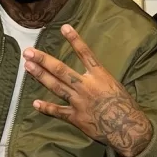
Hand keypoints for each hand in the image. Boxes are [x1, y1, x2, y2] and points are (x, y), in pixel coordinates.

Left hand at [23, 24, 152, 156]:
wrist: (128, 128)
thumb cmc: (125, 106)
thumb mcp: (114, 86)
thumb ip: (98, 79)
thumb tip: (88, 74)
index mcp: (99, 76)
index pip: (85, 54)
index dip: (75, 40)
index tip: (64, 27)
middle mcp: (86, 86)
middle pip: (61, 70)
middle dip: (44, 60)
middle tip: (28, 52)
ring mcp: (79, 101)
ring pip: (56, 86)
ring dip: (41, 76)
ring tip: (28, 66)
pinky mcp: (76, 117)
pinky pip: (58, 112)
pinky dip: (46, 108)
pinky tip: (35, 103)